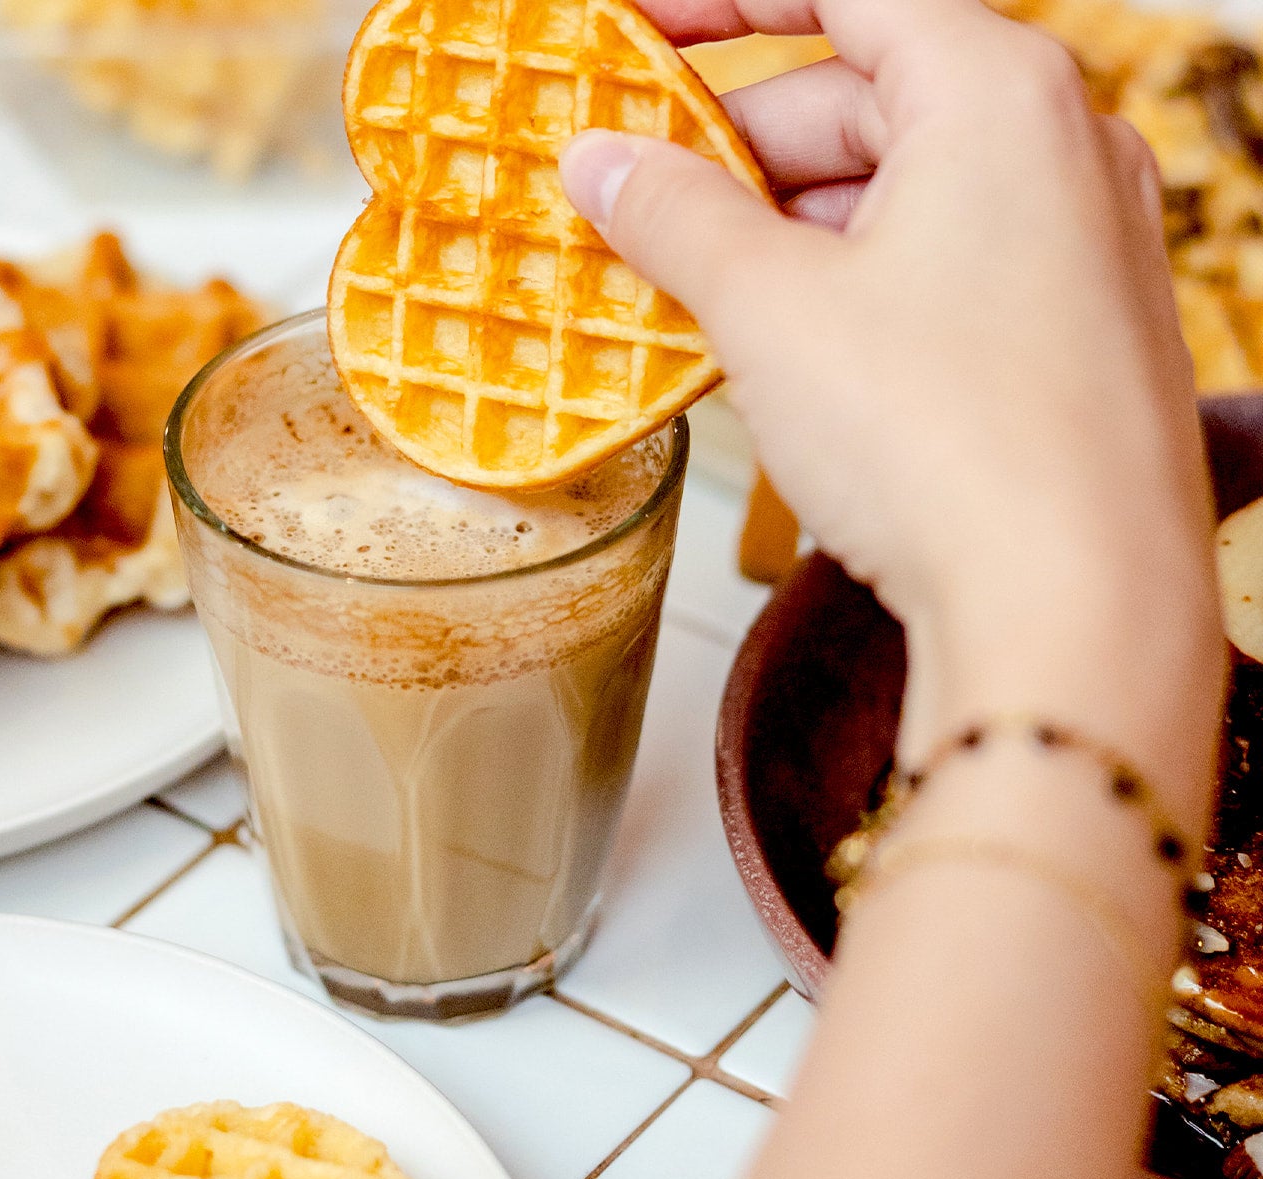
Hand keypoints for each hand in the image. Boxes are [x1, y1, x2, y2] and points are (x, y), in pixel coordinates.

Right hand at [561, 0, 1223, 822]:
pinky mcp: (1071, 331)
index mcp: (997, 94)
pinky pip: (935, 265)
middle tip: (628, 201)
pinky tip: (769, 348)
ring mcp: (1079, 242)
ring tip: (682, 293)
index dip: (718, 7)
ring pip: (893, 192)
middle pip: (860, 98)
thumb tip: (604, 162)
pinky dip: (841, 286)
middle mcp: (1063, 147)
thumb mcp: (770, 310)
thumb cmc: (949, 442)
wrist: (1075, 612)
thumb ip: (675, 216)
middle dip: (732, 152)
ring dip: (777, 232)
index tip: (631, 34)